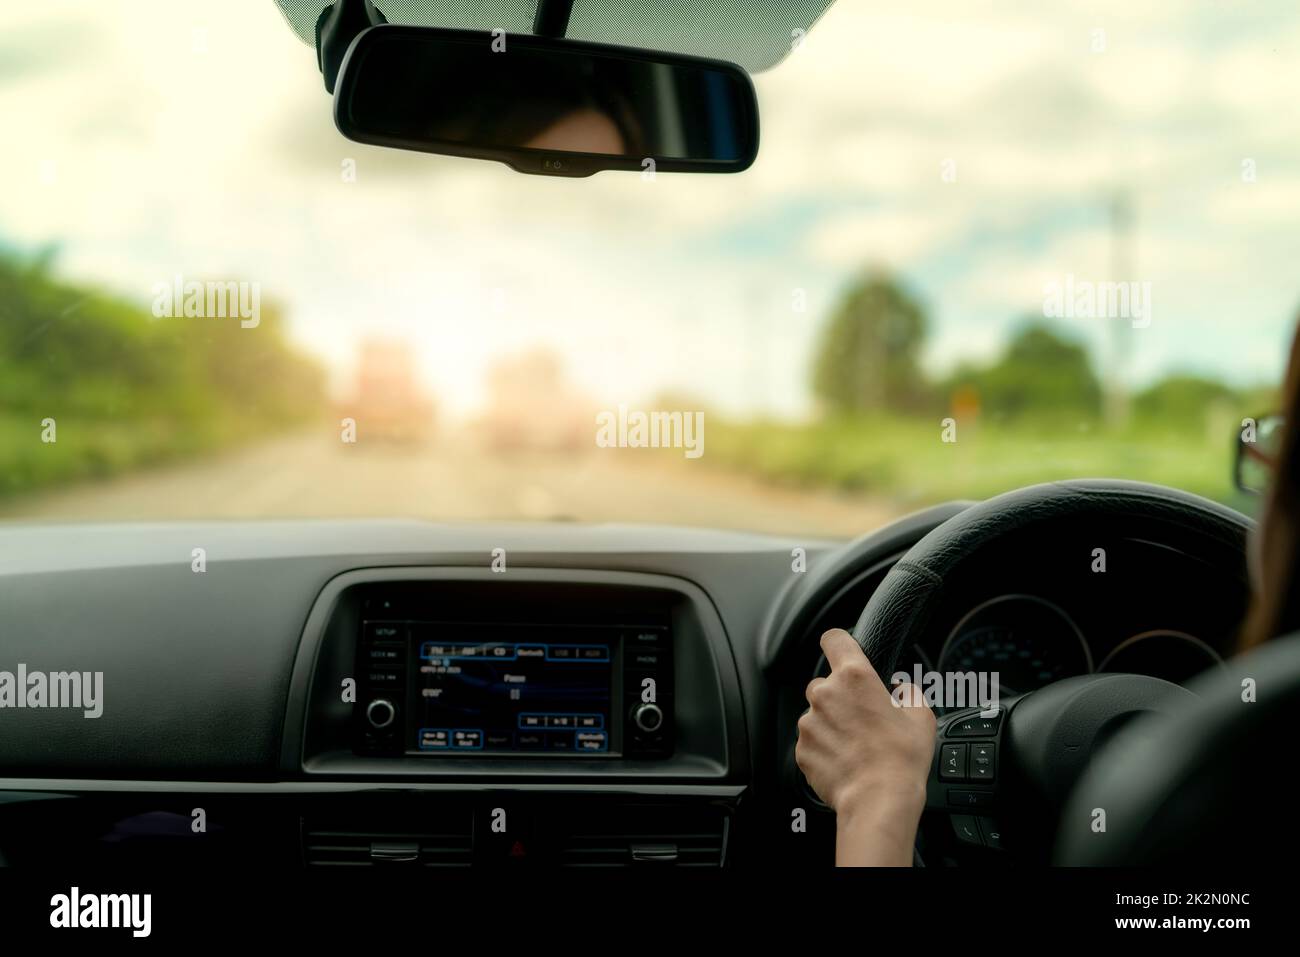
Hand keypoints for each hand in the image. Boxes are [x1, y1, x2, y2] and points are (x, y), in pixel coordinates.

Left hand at [795, 628, 935, 865]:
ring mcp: (809, 722)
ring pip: (817, 714)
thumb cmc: (901, 759)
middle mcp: (825, 694)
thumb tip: (902, 690)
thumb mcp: (921, 716)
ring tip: (856, 746)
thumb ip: (909, 692)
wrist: (878, 800)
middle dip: (840, 697)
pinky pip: (811, 741)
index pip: (835, 639)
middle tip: (862, 719)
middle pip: (826, 683)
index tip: (843, 650)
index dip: (840, 643)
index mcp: (855, 677)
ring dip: (831, 724)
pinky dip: (824, 748)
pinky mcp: (802, 749)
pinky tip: (845, 761)